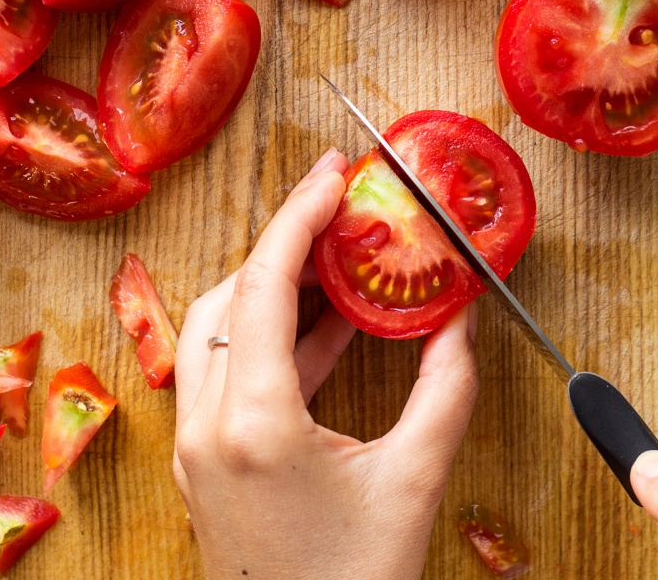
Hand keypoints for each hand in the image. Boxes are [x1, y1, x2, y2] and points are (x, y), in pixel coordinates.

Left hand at [173, 147, 478, 579]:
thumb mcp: (411, 484)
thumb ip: (444, 392)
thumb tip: (462, 318)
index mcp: (251, 423)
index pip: (264, 283)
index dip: (297, 215)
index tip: (331, 173)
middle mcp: (206, 425)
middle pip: (230, 295)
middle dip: (282, 242)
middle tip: (336, 210)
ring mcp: (196, 446)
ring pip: (217, 329)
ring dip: (272, 285)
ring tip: (335, 260)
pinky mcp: (203, 462)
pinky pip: (224, 370)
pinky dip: (269, 335)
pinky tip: (326, 327)